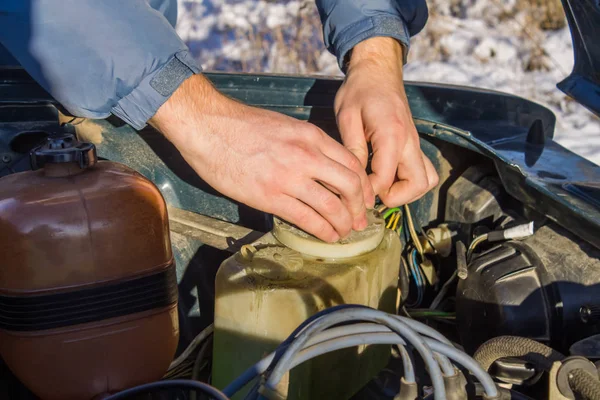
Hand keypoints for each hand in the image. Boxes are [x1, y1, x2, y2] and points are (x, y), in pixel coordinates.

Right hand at [150, 74, 374, 241]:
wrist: (209, 127)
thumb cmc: (242, 125)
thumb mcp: (285, 126)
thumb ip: (306, 144)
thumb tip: (321, 166)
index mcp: (311, 136)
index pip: (351, 163)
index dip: (363, 185)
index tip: (364, 198)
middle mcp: (307, 156)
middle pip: (350, 186)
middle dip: (359, 207)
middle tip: (360, 220)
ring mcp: (290, 178)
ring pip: (332, 206)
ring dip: (344, 223)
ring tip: (345, 232)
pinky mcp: (270, 197)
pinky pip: (307, 219)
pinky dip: (323, 231)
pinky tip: (327, 236)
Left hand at [334, 37, 437, 205]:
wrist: (378, 70)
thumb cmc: (359, 90)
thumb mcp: (347, 116)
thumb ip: (353, 148)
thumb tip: (355, 178)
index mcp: (391, 135)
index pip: (385, 179)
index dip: (367, 191)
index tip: (351, 188)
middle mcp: (410, 142)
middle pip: (418, 185)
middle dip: (394, 197)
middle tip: (371, 191)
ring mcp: (415, 144)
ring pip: (426, 181)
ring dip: (406, 191)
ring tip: (381, 187)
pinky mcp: (414, 145)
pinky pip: (424, 171)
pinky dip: (410, 182)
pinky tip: (388, 177)